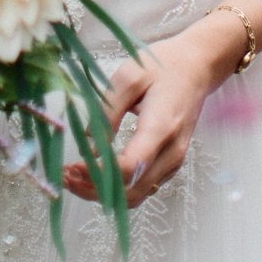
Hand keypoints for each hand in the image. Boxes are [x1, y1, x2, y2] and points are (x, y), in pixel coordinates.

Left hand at [63, 20, 244, 207]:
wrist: (197, 67)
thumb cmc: (164, 66)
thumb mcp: (130, 75)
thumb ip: (109, 109)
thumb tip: (89, 142)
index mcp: (161, 127)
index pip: (129, 166)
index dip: (98, 173)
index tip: (72, 167)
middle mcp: (171, 152)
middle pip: (131, 190)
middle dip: (95, 190)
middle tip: (65, 177)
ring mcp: (173, 161)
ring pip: (137, 195)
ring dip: (104, 194)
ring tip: (74, 179)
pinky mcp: (170, 163)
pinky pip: (142, 187)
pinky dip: (118, 189)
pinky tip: (96, 175)